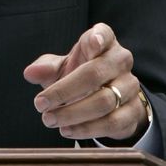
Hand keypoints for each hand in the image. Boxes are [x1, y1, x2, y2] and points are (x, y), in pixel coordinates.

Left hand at [23, 22, 149, 142]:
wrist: (108, 99)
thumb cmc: (79, 74)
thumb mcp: (63, 67)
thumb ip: (47, 67)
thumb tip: (30, 73)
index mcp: (104, 43)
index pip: (104, 34)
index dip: (99, 38)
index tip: (91, 42)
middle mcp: (120, 62)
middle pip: (94, 74)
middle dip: (63, 91)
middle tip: (39, 103)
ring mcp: (131, 87)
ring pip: (104, 101)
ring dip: (72, 113)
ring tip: (49, 119)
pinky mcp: (134, 111)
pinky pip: (112, 122)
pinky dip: (87, 128)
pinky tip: (68, 130)